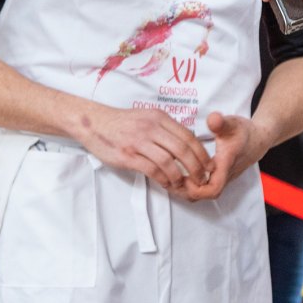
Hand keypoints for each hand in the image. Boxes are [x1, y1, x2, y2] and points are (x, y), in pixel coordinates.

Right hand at [80, 105, 210, 191]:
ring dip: (180, 176)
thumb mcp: (147, 118)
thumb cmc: (122, 123)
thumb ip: (165, 129)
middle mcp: (150, 128)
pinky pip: (151, 169)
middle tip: (201, 178)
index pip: (188, 136)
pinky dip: (163, 179)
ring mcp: (138, 141)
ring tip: (183, 184)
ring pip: (168, 161)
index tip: (208, 165)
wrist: (93, 123)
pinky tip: (167, 183)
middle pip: (182, 149)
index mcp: (158, 118)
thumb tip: (186, 145)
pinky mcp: (127, 155)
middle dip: (196, 167)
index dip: (201, 153)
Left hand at [175, 111, 271, 202]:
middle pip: (203, 196)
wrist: (259, 139)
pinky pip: (203, 188)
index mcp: (225, 166)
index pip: (212, 190)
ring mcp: (220, 178)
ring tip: (171, 174)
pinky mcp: (218, 177)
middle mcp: (223, 176)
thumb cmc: (244, 132)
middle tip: (169, 177)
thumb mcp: (232, 124)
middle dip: (185, 190)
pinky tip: (179, 171)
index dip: (196, 189)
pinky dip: (190, 183)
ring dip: (186, 188)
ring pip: (202, 193)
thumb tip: (212, 119)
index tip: (184, 176)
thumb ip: (221, 123)